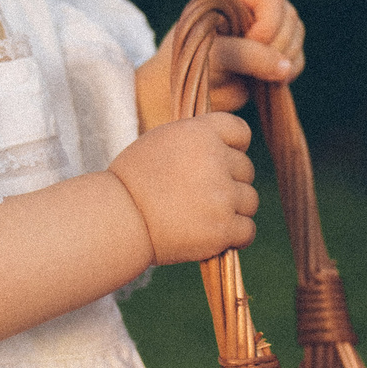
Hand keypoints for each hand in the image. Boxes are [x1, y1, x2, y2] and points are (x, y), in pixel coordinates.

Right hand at [108, 114, 259, 263]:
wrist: (116, 219)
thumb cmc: (132, 181)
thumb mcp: (162, 141)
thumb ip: (197, 139)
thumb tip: (227, 147)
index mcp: (200, 133)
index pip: (241, 131)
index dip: (234, 148)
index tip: (220, 161)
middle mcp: (216, 160)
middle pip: (246, 170)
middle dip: (230, 181)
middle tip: (201, 195)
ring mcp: (222, 195)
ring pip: (249, 200)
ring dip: (234, 209)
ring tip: (206, 216)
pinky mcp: (222, 228)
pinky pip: (247, 230)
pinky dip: (236, 235)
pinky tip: (217, 235)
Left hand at [200, 0, 303, 110]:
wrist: (183, 90)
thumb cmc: (190, 63)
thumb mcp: (212, 54)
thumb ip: (246, 55)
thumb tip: (285, 68)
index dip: (268, 23)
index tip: (252, 43)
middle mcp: (254, 8)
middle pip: (288, 17)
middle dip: (278, 45)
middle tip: (255, 66)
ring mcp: (267, 31)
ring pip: (296, 37)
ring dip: (285, 59)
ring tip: (258, 75)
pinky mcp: (274, 56)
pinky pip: (296, 60)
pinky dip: (288, 73)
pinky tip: (269, 82)